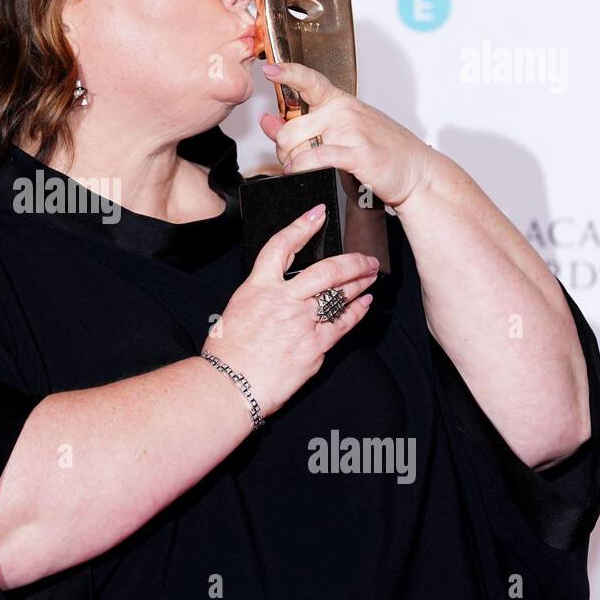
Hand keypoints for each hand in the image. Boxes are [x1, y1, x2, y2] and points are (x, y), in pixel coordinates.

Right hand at [201, 203, 377, 418]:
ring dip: (359, 283)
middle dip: (351, 261)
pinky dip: (358, 311)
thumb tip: (285, 290)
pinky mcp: (314, 346)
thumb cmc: (229, 352)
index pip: (282, 246)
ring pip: (340, 295)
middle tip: (366, 258)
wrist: (230, 385)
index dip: (302, 226)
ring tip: (370, 276)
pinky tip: (365, 304)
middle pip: (326, 270)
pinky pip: (343, 324)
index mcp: (258, 287)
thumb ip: (263, 295)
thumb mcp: (238, 309)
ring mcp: (301, 322)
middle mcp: (283, 300)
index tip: (317, 215)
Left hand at [258, 62, 439, 208]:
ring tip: (304, 170)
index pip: (309, 80)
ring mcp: (350, 131)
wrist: (417, 173)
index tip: (270, 70)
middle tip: (293, 161)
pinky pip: (312, 158)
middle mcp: (344, 112)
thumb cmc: (382, 153)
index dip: (287, 73)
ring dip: (292, 164)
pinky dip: (301, 168)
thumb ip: (300, 128)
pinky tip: (300, 173)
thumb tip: (268, 122)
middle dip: (283, 151)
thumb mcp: (341, 134)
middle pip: (289, 130)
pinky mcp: (355, 153)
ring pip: (296, 147)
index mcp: (341, 102)